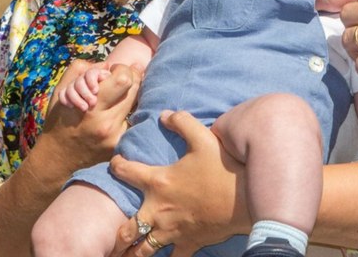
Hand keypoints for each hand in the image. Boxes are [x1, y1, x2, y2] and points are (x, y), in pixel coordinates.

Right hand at [44, 61, 141, 169]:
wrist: (58, 158)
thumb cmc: (59, 121)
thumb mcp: (61, 92)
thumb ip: (82, 71)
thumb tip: (108, 65)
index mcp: (92, 108)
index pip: (124, 78)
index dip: (121, 69)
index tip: (113, 71)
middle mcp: (108, 123)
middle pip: (135, 88)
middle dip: (129, 78)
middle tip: (118, 80)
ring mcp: (117, 136)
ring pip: (137, 103)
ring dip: (128, 96)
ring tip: (114, 98)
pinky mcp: (121, 145)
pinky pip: (132, 120)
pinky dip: (126, 113)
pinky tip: (114, 114)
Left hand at [109, 111, 249, 256]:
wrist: (245, 200)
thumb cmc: (223, 169)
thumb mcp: (204, 138)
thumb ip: (182, 122)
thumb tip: (164, 114)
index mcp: (158, 182)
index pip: (126, 172)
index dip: (117, 166)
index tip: (115, 164)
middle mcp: (158, 211)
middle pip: (127, 229)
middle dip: (117, 234)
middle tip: (112, 235)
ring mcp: (172, 231)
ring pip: (143, 250)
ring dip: (133, 253)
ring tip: (126, 255)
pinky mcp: (188, 244)